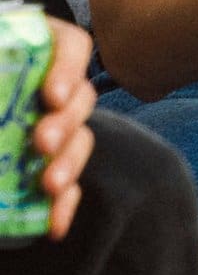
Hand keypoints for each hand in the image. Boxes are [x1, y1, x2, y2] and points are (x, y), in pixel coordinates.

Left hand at [33, 22, 96, 241]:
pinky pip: (67, 185)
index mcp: (40, 50)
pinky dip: (63, 206)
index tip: (52, 96)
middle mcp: (56, 87)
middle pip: (81, 99)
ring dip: (69, 164)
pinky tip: (53, 226)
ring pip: (81, 142)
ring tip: (49, 184)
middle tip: (42, 143)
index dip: (69, 69)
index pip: (71, 48)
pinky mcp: (49, 164)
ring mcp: (56, 126)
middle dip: (65, 124)